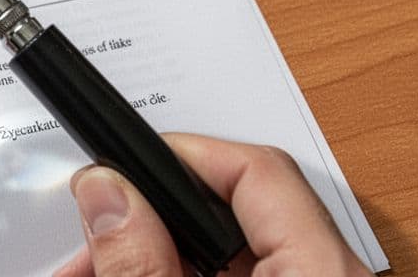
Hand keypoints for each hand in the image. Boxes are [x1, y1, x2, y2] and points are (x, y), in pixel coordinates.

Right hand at [55, 134, 371, 276]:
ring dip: (148, 254)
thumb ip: (142, 264)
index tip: (121, 167)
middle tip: (89, 242)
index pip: (258, 170)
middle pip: (231, 211)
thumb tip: (108, 193)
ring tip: (91, 271)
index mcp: (321, 272)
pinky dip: (175, 276)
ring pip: (225, 253)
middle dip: (145, 218)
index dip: (180, 153)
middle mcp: (329, 276)